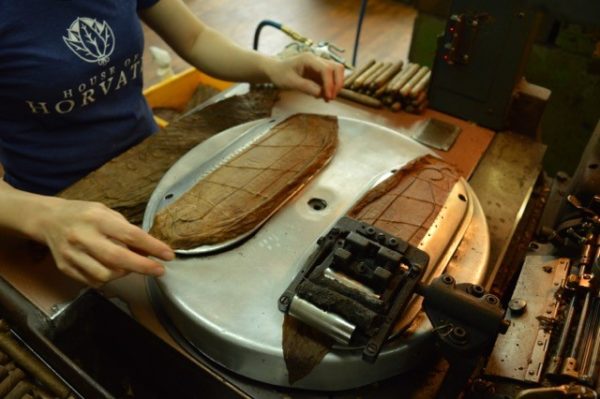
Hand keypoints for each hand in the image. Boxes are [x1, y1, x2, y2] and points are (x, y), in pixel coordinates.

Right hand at [39, 198, 173, 286]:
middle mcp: (82, 237)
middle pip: (117, 258)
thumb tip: (149, 249)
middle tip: (160, 270)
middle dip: (142, 267)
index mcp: (96, 218)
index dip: (152, 247)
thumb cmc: (84, 214)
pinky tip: (114, 270)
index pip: (130, 235)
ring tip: (131, 266)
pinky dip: (108, 279)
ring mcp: (71, 255)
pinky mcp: (65, 268)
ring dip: (125, 274)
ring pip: (105, 275)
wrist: (48, 219)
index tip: (168, 255)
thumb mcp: (106, 212)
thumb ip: (126, 229)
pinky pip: (93, 281)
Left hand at [264, 53, 344, 100]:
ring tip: (327, 98)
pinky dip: (330, 88)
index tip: (328, 97)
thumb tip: (320, 93)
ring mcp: (319, 65)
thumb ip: (305, 87)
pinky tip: (322, 96)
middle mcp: (317, 60)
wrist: (275, 71)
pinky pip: (330, 79)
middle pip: (337, 68)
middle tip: (330, 98)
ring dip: (335, 86)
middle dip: (337, 83)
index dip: (330, 84)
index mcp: (309, 59)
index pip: (326, 69)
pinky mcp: (319, 72)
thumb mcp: (290, 82)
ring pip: (336, 72)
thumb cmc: (280, 74)